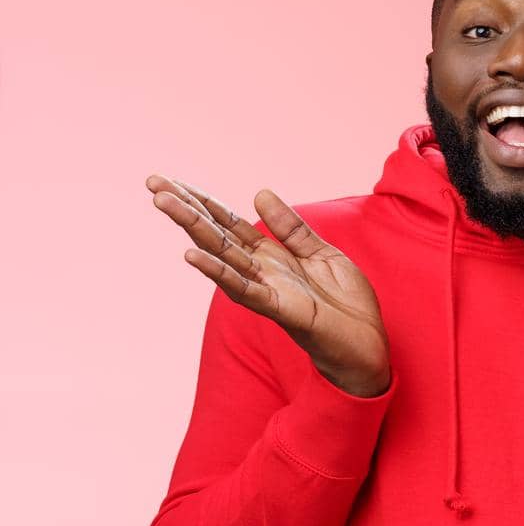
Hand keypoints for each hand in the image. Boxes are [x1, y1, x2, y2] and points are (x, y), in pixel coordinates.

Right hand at [147, 175, 390, 396]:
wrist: (368, 344)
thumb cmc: (345, 304)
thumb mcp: (322, 254)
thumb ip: (291, 229)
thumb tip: (259, 192)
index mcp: (271, 256)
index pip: (229, 223)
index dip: (202, 202)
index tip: (169, 181)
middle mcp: (262, 271)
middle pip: (217, 235)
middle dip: (185, 209)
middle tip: (153, 183)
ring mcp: (267, 290)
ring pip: (222, 256)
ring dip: (193, 230)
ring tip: (164, 204)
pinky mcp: (282, 310)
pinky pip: (245, 289)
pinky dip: (219, 272)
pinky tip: (192, 256)